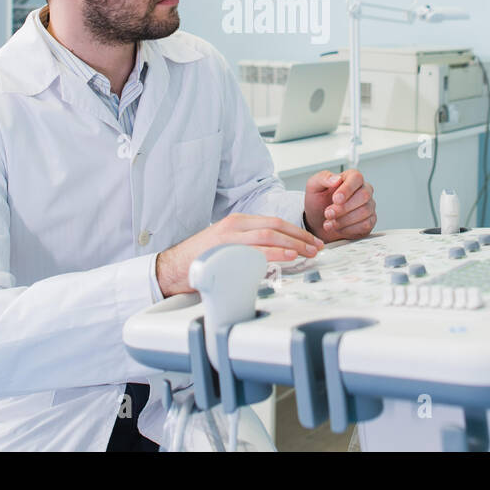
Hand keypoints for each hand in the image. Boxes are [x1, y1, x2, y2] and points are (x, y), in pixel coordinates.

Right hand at [155, 213, 323, 295]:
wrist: (172, 268)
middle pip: (276, 226)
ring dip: (294, 244)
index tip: (310, 240)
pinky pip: (256, 250)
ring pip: (269, 235)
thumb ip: (250, 245)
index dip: (296, 230)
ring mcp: (230, 238)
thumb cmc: (200, 259)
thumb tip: (277, 253)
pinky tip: (289, 256)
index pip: (274, 221)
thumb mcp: (228, 244)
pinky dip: (275, 252)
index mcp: (238, 222)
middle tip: (316, 246)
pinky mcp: (225, 251)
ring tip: (308, 252)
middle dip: (300, 236)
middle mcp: (235, 225)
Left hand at [303, 169, 376, 241]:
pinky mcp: (370, 221)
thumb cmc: (317, 202)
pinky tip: (338, 227)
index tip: (335, 199)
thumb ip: (323, 178)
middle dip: (343, 208)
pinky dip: (348, 229)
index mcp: (350, 177)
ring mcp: (368, 205)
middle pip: (364, 195)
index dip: (347, 189)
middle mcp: (363, 189)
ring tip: (330, 222)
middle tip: (328, 213)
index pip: (356, 178)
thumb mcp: (313, 186)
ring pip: (364, 211)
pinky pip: (366, 225)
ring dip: (343, 220)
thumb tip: (336, 178)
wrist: (317, 222)